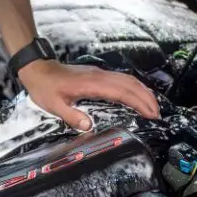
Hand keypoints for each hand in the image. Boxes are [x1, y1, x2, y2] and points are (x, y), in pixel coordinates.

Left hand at [18, 59, 159, 129]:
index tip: (150, 113)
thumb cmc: (45, 88)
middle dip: (146, 98)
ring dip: (142, 91)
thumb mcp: (54, 105)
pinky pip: (121, 79)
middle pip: (130, 84)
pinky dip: (134, 87)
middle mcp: (100, 76)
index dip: (138, 102)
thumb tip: (88, 126)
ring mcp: (100, 73)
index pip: (122, 92)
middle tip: (157, 114)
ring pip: (128, 79)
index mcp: (92, 84)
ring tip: (153, 106)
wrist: (38, 69)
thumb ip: (71, 116)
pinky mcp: (98, 74)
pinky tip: (138, 95)